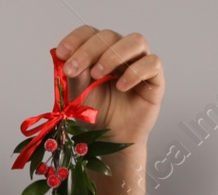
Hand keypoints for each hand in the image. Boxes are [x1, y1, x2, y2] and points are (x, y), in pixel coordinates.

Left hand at [54, 26, 163, 144]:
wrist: (111, 138)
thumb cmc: (97, 113)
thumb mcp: (78, 94)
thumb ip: (75, 75)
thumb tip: (68, 59)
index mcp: (100, 52)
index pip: (91, 33)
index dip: (76, 39)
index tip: (61, 53)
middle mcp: (121, 53)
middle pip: (109, 36)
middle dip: (88, 51)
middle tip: (73, 69)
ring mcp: (139, 63)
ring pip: (136, 41)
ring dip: (113, 55)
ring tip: (97, 75)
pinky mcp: (155, 79)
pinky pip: (152, 63)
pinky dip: (135, 72)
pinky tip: (121, 86)